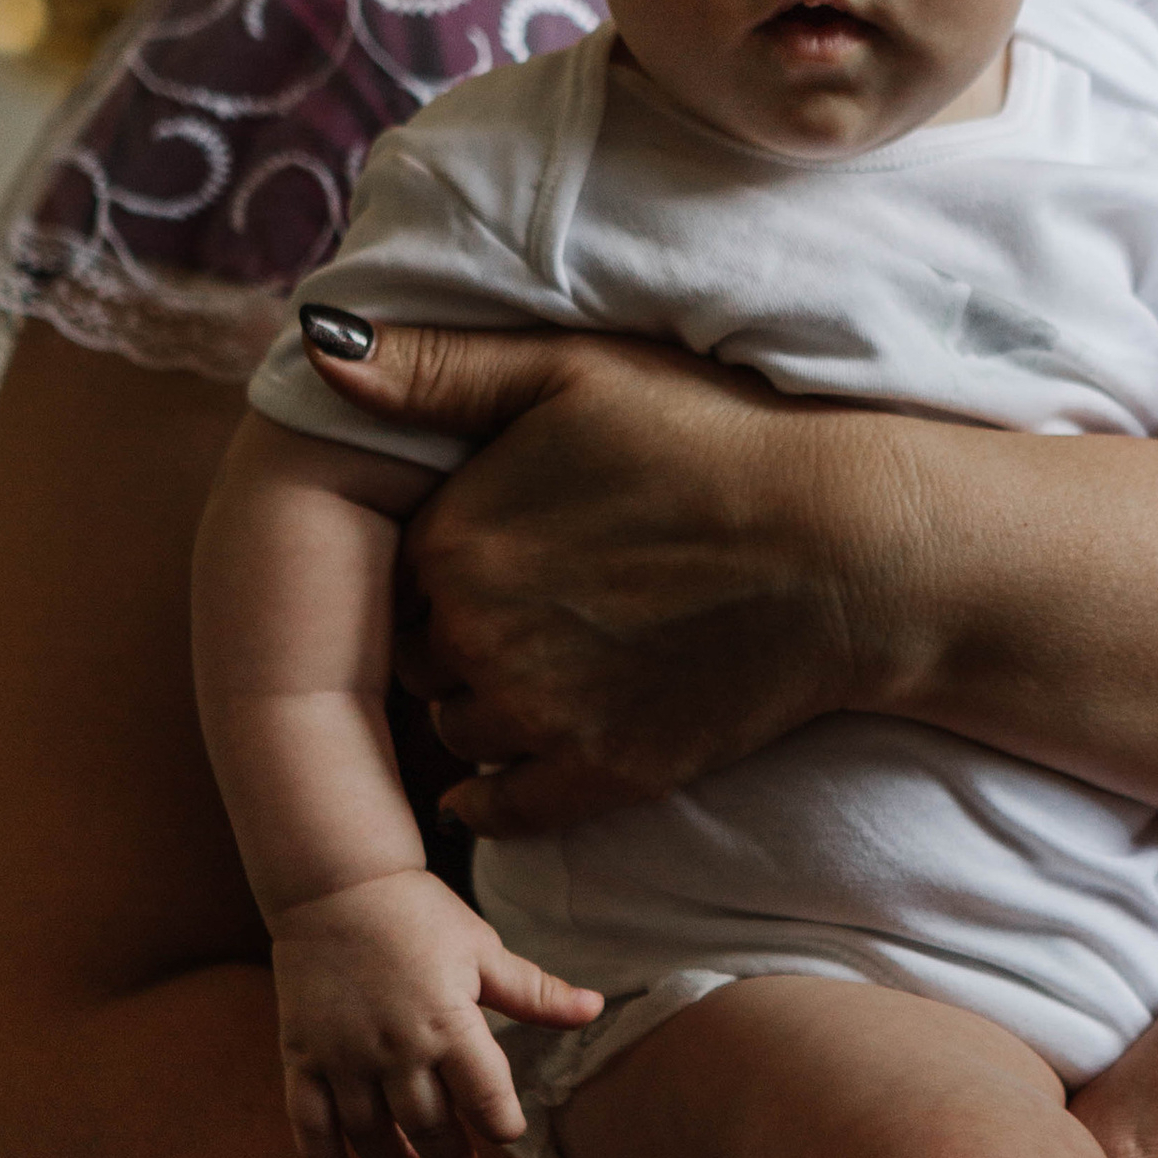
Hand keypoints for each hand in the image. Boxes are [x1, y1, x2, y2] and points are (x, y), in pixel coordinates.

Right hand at [271, 868, 600, 1157]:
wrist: (336, 883)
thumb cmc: (418, 914)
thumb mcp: (483, 949)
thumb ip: (534, 993)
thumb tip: (595, 1008)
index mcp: (449, 1023)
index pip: (487, 1099)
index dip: (502, 1125)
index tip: (507, 1130)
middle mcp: (396, 1049)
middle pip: (429, 1127)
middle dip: (450, 1152)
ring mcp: (345, 1055)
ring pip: (372, 1133)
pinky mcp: (303, 1054)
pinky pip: (309, 1121)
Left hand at [303, 320, 881, 830]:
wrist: (845, 547)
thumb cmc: (714, 439)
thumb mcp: (570, 369)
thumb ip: (433, 368)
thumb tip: (312, 349)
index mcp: (452, 540)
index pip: (391, 573)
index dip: (437, 562)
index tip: (493, 546)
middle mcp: (477, 637)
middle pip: (418, 655)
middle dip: (451, 634)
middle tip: (526, 604)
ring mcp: (540, 715)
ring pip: (458, 728)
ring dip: (483, 704)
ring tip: (547, 663)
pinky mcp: (604, 774)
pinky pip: (505, 809)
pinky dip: (494, 795)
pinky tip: (513, 768)